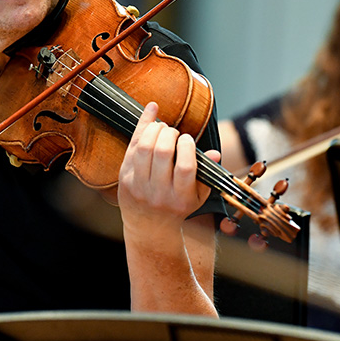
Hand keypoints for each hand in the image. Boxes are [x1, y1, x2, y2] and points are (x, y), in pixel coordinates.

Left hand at [117, 102, 211, 243]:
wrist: (149, 226)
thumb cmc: (178, 206)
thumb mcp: (197, 196)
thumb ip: (207, 174)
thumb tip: (215, 153)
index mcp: (181, 198)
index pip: (185, 167)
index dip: (187, 147)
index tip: (187, 139)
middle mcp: (158, 193)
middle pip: (163, 153)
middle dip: (169, 134)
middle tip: (173, 132)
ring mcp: (139, 186)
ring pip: (144, 148)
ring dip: (154, 129)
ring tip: (161, 127)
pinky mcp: (124, 179)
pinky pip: (131, 148)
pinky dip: (140, 127)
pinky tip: (150, 114)